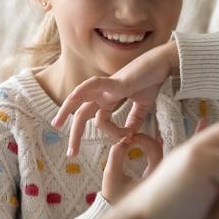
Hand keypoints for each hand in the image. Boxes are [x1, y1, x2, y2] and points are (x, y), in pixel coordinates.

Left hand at [51, 40, 178, 156]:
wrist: (161, 65)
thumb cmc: (151, 81)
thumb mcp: (142, 107)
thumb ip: (134, 121)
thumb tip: (128, 137)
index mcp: (110, 99)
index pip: (99, 120)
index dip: (111, 133)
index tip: (128, 138)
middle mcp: (104, 93)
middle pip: (83, 114)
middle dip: (75, 134)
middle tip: (71, 153)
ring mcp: (107, 86)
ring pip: (80, 99)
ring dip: (67, 111)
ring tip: (56, 124)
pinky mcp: (114, 81)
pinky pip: (93, 84)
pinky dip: (81, 90)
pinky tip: (72, 97)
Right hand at [101, 133, 163, 204]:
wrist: (117, 216)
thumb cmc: (114, 197)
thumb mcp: (112, 176)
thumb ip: (116, 156)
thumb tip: (122, 141)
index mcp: (153, 176)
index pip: (154, 148)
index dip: (142, 138)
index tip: (127, 138)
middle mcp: (160, 175)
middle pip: (157, 147)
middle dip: (143, 139)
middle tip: (128, 138)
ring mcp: (158, 176)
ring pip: (157, 151)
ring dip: (145, 143)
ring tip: (131, 141)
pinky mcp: (153, 176)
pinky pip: (155, 157)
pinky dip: (148, 148)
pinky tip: (142, 143)